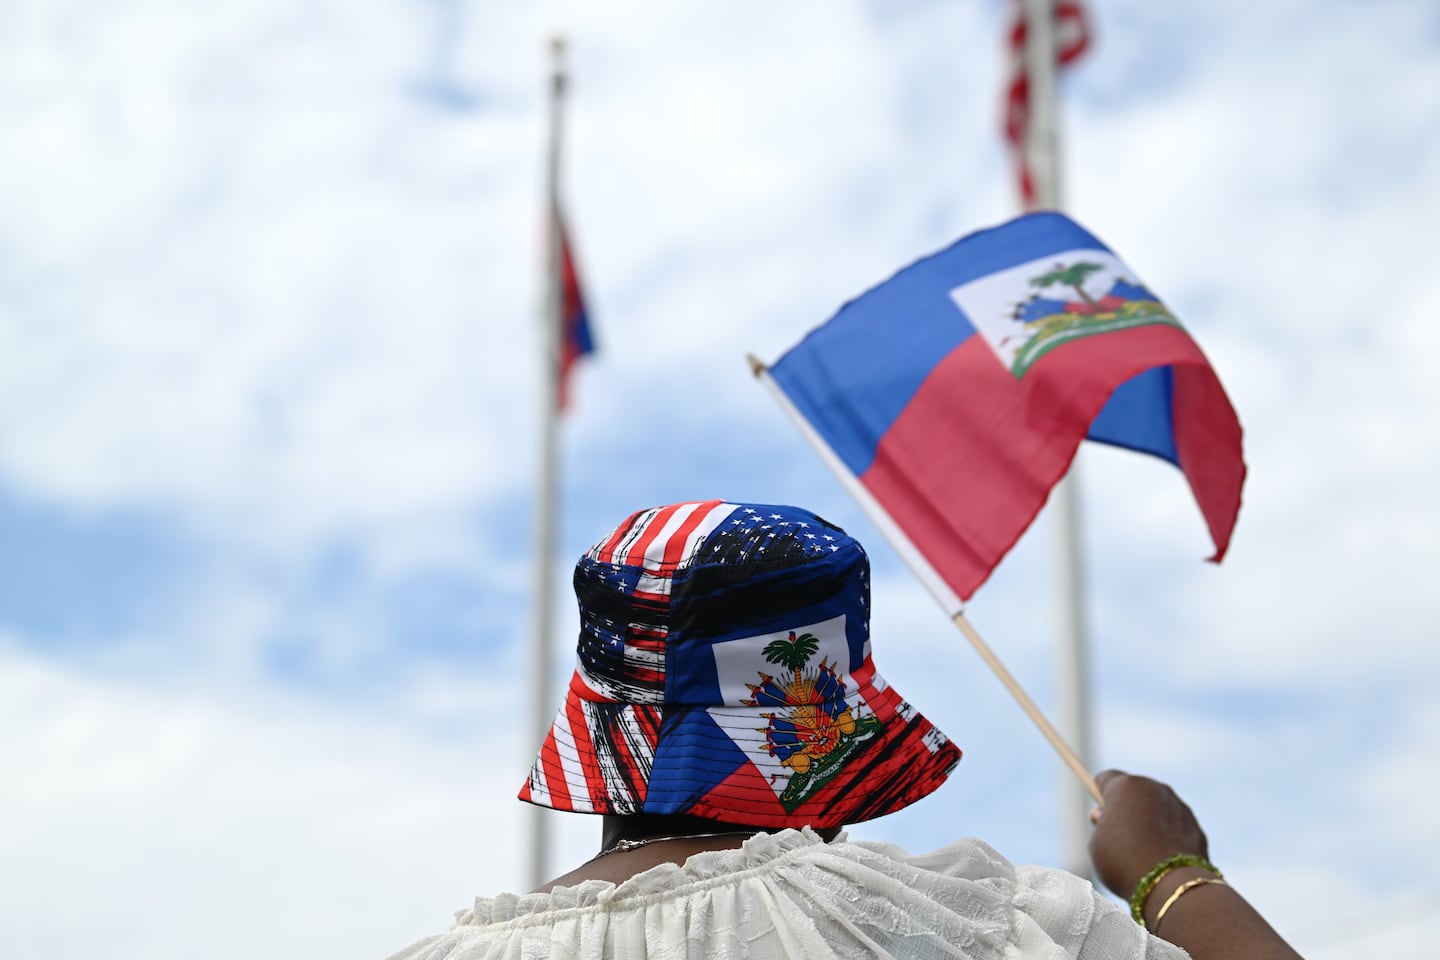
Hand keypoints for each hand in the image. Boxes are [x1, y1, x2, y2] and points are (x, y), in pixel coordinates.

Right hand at [1087, 769, 1208, 899]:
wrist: (1171, 886)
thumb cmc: (1125, 862)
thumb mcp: (1096, 844)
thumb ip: (1099, 825)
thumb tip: (1105, 816)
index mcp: (1126, 786)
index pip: (1106, 779)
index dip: (1099, 795)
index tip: (1099, 816)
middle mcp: (1155, 788)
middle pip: (1133, 793)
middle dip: (1126, 809)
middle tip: (1118, 839)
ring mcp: (1179, 806)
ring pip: (1157, 809)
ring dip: (1148, 823)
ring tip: (1141, 855)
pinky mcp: (1196, 827)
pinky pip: (1175, 828)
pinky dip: (1167, 839)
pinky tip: (1161, 861)